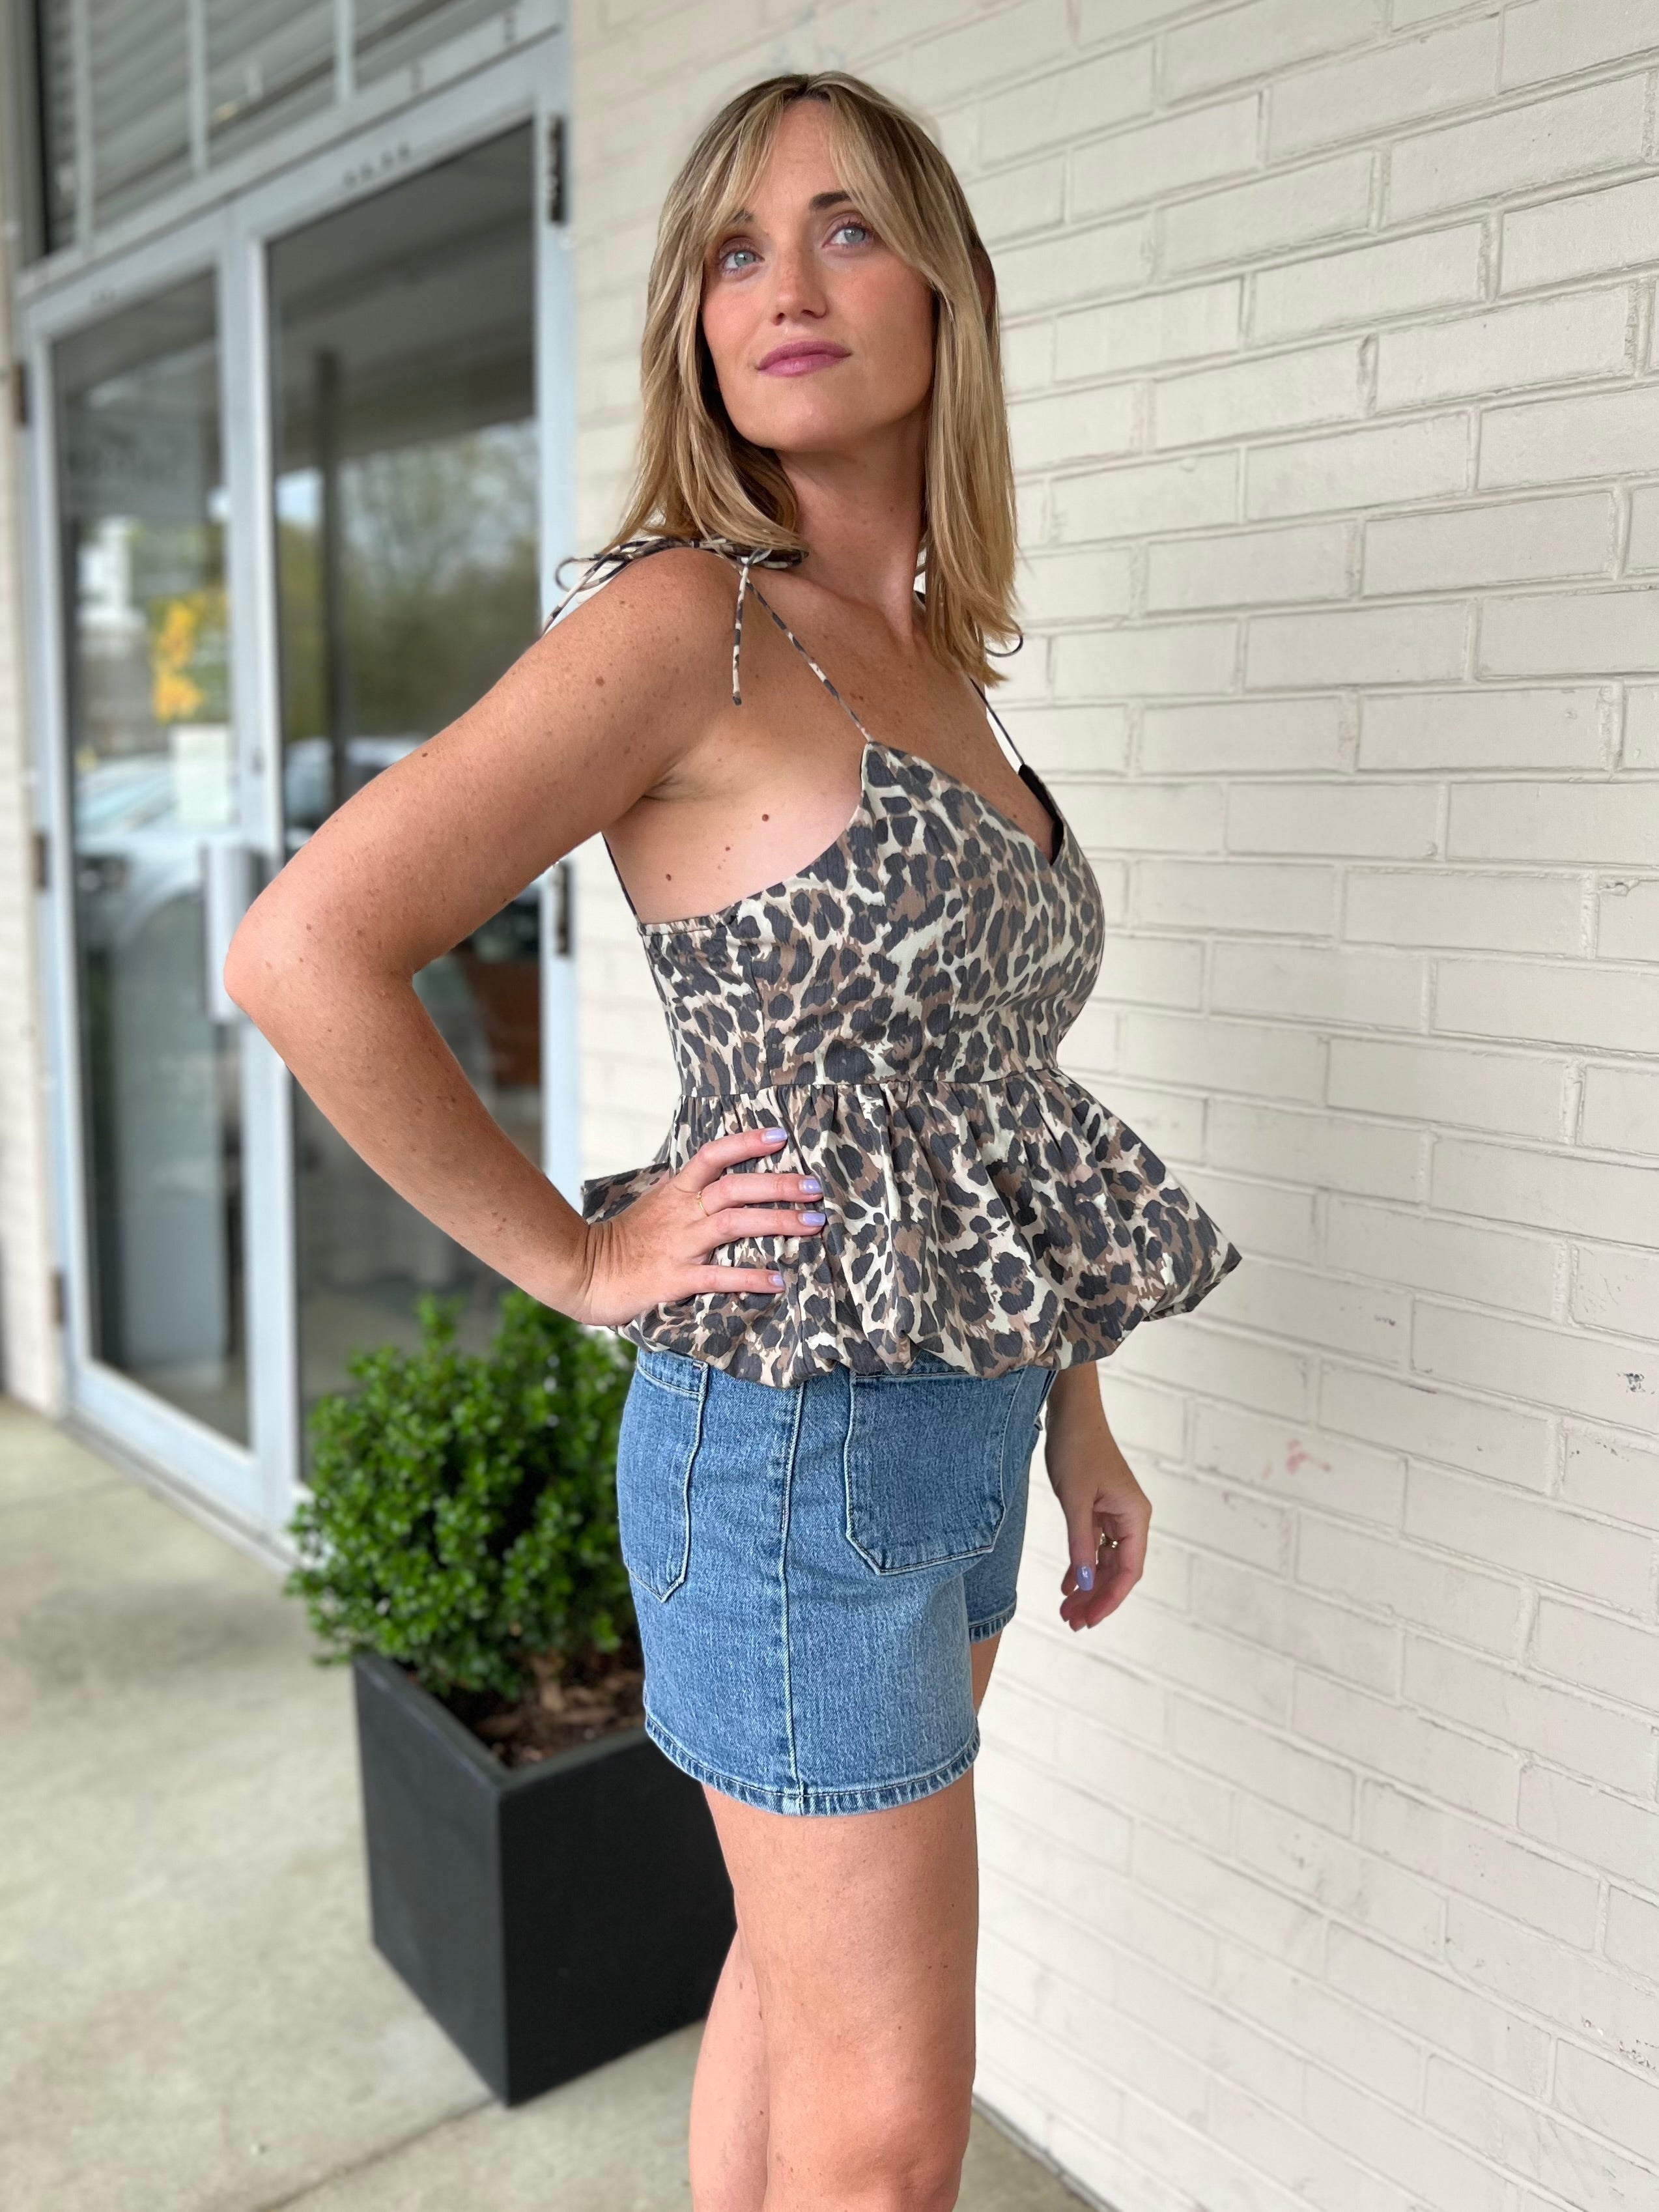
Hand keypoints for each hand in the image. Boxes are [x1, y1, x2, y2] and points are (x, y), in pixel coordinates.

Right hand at [574, 1127, 824, 1327]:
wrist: (583, 1272)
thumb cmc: (623, 1241)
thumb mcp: (651, 1204)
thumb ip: (677, 1189)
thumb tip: (694, 1174)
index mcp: (676, 1191)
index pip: (713, 1155)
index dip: (747, 1142)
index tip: (780, 1136)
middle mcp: (682, 1213)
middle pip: (735, 1187)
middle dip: (779, 1185)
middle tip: (815, 1188)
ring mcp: (680, 1245)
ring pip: (734, 1224)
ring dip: (778, 1222)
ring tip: (813, 1225)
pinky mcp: (676, 1279)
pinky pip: (720, 1277)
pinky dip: (751, 1278)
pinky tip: (778, 1280)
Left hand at [1044, 1366, 1150, 1631]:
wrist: (1071, 1414)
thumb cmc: (1077, 1449)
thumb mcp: (1075, 1500)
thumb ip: (1080, 1544)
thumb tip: (1085, 1585)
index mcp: (1135, 1516)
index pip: (1129, 1571)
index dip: (1110, 1599)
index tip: (1089, 1620)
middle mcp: (1131, 1518)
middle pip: (1119, 1571)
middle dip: (1096, 1598)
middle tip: (1071, 1621)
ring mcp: (1116, 1514)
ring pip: (1106, 1561)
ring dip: (1088, 1585)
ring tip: (1067, 1610)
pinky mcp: (1100, 1508)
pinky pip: (1095, 1546)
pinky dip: (1083, 1565)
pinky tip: (1069, 1584)